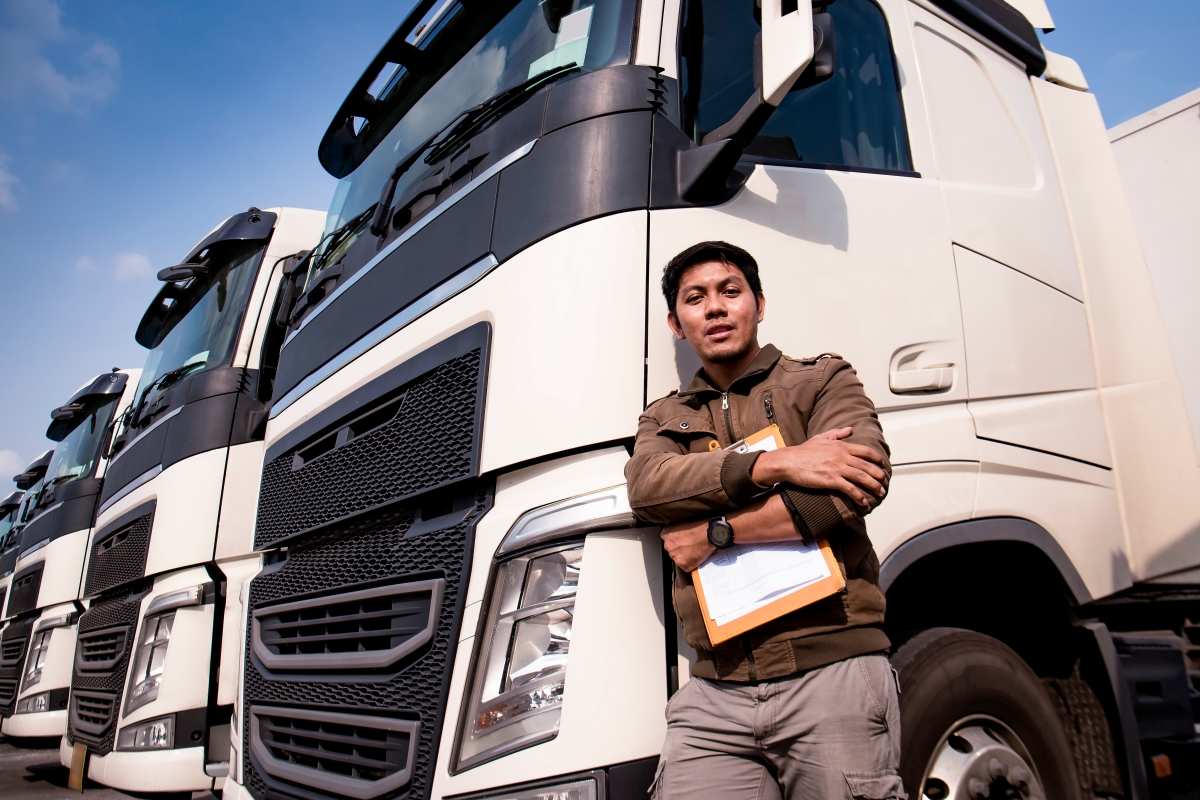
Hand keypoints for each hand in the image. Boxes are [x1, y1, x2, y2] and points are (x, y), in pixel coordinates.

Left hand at [661, 518, 715, 571]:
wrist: (710, 534)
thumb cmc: (700, 526)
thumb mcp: (682, 523)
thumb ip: (677, 531)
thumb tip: (679, 536)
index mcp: (666, 534)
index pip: (668, 540)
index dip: (677, 541)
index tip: (683, 541)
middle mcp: (668, 545)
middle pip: (672, 550)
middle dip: (680, 550)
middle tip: (690, 546)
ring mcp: (675, 556)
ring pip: (679, 559)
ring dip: (685, 557)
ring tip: (695, 551)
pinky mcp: (683, 564)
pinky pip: (687, 567)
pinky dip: (692, 564)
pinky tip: (698, 557)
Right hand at [752, 427, 887, 507]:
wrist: (789, 461)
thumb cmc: (803, 451)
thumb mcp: (821, 437)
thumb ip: (837, 433)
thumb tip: (850, 429)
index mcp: (841, 446)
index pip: (866, 451)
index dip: (877, 459)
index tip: (882, 465)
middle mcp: (842, 456)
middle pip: (867, 466)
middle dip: (879, 475)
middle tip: (885, 482)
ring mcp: (837, 468)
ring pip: (862, 477)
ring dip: (874, 486)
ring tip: (880, 492)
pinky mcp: (831, 480)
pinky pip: (850, 489)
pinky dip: (859, 496)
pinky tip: (864, 502)